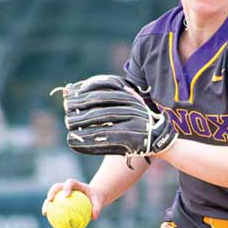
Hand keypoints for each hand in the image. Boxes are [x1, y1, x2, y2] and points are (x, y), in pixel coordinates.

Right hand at [42, 179, 103, 220]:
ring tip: (45, 212)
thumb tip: (94, 217)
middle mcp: (67, 187)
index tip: (66, 195)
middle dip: (52, 192)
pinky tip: (50, 221)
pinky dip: (51, 211)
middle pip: (57, 186)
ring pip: (52, 196)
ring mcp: (62, 192)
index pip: (70, 183)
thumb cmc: (95, 198)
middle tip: (50, 200)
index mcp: (76, 184)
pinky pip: (55, 205)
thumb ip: (97, 208)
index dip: (67, 187)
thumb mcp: (99, 202)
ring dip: (47, 203)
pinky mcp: (60, 199)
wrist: (92, 196)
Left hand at [52, 75, 177, 160]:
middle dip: (81, 105)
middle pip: (101, 101)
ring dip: (82, 121)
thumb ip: (108, 97)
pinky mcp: (132, 137)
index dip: (86, 88)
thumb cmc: (137, 122)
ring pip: (102, 118)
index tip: (71, 94)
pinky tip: (74, 142)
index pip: (106, 85)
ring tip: (69, 124)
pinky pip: (105, 137)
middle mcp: (133, 105)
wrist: (161, 140)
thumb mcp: (128, 104)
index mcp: (131, 95)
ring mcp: (133, 120)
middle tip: (67, 110)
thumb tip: (73, 90)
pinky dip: (87, 140)